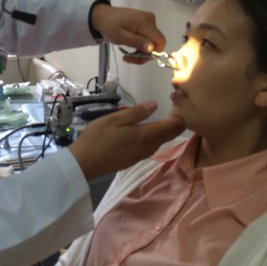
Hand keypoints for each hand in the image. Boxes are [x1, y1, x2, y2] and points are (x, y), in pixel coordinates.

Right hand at [68, 101, 184, 180]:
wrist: (85, 162)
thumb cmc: (98, 137)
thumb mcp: (115, 119)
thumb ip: (136, 113)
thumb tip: (154, 105)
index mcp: (145, 135)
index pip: (170, 127)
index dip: (178, 119)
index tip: (181, 109)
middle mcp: (147, 147)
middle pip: (167, 137)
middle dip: (175, 126)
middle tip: (178, 115)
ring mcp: (140, 155)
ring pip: (159, 143)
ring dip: (165, 134)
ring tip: (166, 123)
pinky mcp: (133, 160)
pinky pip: (151, 148)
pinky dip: (155, 140)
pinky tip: (149, 135)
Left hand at [90, 4, 165, 63]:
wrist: (103, 16)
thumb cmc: (109, 26)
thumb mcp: (120, 36)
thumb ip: (136, 42)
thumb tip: (151, 48)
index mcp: (145, 22)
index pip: (160, 41)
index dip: (153, 53)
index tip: (139, 57)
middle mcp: (151, 19)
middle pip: (156, 43)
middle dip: (145, 53)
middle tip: (129, 58)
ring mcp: (149, 20)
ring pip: (153, 41)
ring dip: (142, 50)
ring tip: (128, 53)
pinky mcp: (146, 22)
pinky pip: (148, 37)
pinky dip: (141, 44)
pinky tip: (131, 45)